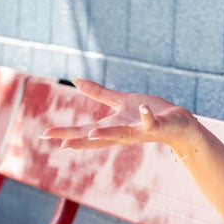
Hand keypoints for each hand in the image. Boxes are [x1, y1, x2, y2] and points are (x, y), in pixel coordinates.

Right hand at [42, 79, 200, 155]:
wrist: (179, 123)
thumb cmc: (151, 113)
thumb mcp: (122, 102)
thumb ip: (99, 93)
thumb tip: (76, 80)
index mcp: (113, 126)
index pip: (85, 132)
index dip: (66, 133)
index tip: (45, 134)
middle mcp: (124, 132)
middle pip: (98, 137)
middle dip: (80, 140)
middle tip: (61, 143)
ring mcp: (140, 130)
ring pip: (122, 134)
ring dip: (108, 133)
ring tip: (93, 132)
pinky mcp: (158, 125)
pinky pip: (151, 122)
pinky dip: (147, 116)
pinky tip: (143, 108)